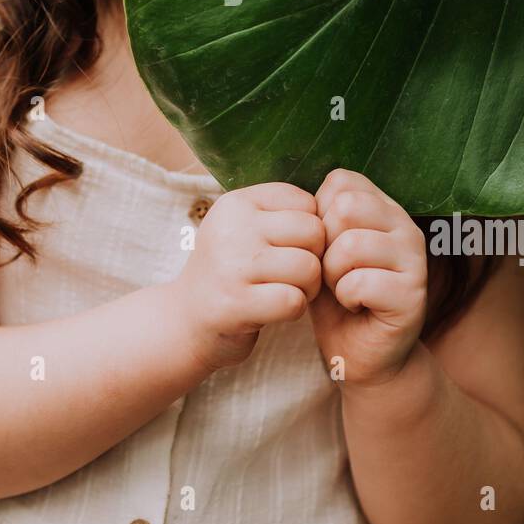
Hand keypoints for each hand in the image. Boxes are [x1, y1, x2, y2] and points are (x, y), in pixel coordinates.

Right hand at [171, 182, 326, 374]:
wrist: (184, 321)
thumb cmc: (230, 272)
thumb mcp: (244, 229)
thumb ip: (281, 215)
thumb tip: (338, 208)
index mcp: (237, 202)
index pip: (306, 202)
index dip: (312, 229)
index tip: (293, 249)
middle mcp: (231, 227)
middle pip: (313, 232)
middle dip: (316, 258)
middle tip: (298, 276)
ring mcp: (230, 265)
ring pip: (308, 267)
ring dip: (309, 287)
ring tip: (289, 292)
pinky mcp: (234, 304)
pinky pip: (293, 301)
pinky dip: (294, 310)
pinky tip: (277, 311)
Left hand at [308, 168, 426, 389]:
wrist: (360, 352)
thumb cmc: (335, 296)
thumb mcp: (320, 250)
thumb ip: (318, 220)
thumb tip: (303, 204)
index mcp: (383, 207)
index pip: (341, 181)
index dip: (318, 214)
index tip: (324, 245)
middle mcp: (405, 225)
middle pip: (346, 206)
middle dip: (324, 243)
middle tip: (332, 271)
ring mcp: (415, 259)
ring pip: (352, 245)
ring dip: (333, 274)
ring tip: (343, 289)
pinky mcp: (414, 294)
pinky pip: (360, 282)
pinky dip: (346, 298)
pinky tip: (356, 305)